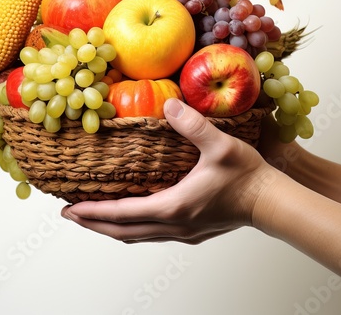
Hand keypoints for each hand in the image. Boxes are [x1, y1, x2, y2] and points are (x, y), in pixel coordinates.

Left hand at [61, 98, 274, 243]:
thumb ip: (194, 126)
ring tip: (93, 218)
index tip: (70, 208)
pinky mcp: (191, 232)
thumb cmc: (246, 175)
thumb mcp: (220, 145)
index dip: (93, 212)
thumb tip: (169, 104)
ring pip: (137, 236)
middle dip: (94, 224)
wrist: (270, 202)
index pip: (123, 213)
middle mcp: (173, 225)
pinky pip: (151, 234)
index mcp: (174, 206)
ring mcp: (182, 232)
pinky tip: (131, 218)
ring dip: (111, 228)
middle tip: (70, 214)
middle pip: (123, 232)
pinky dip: (132, 228)